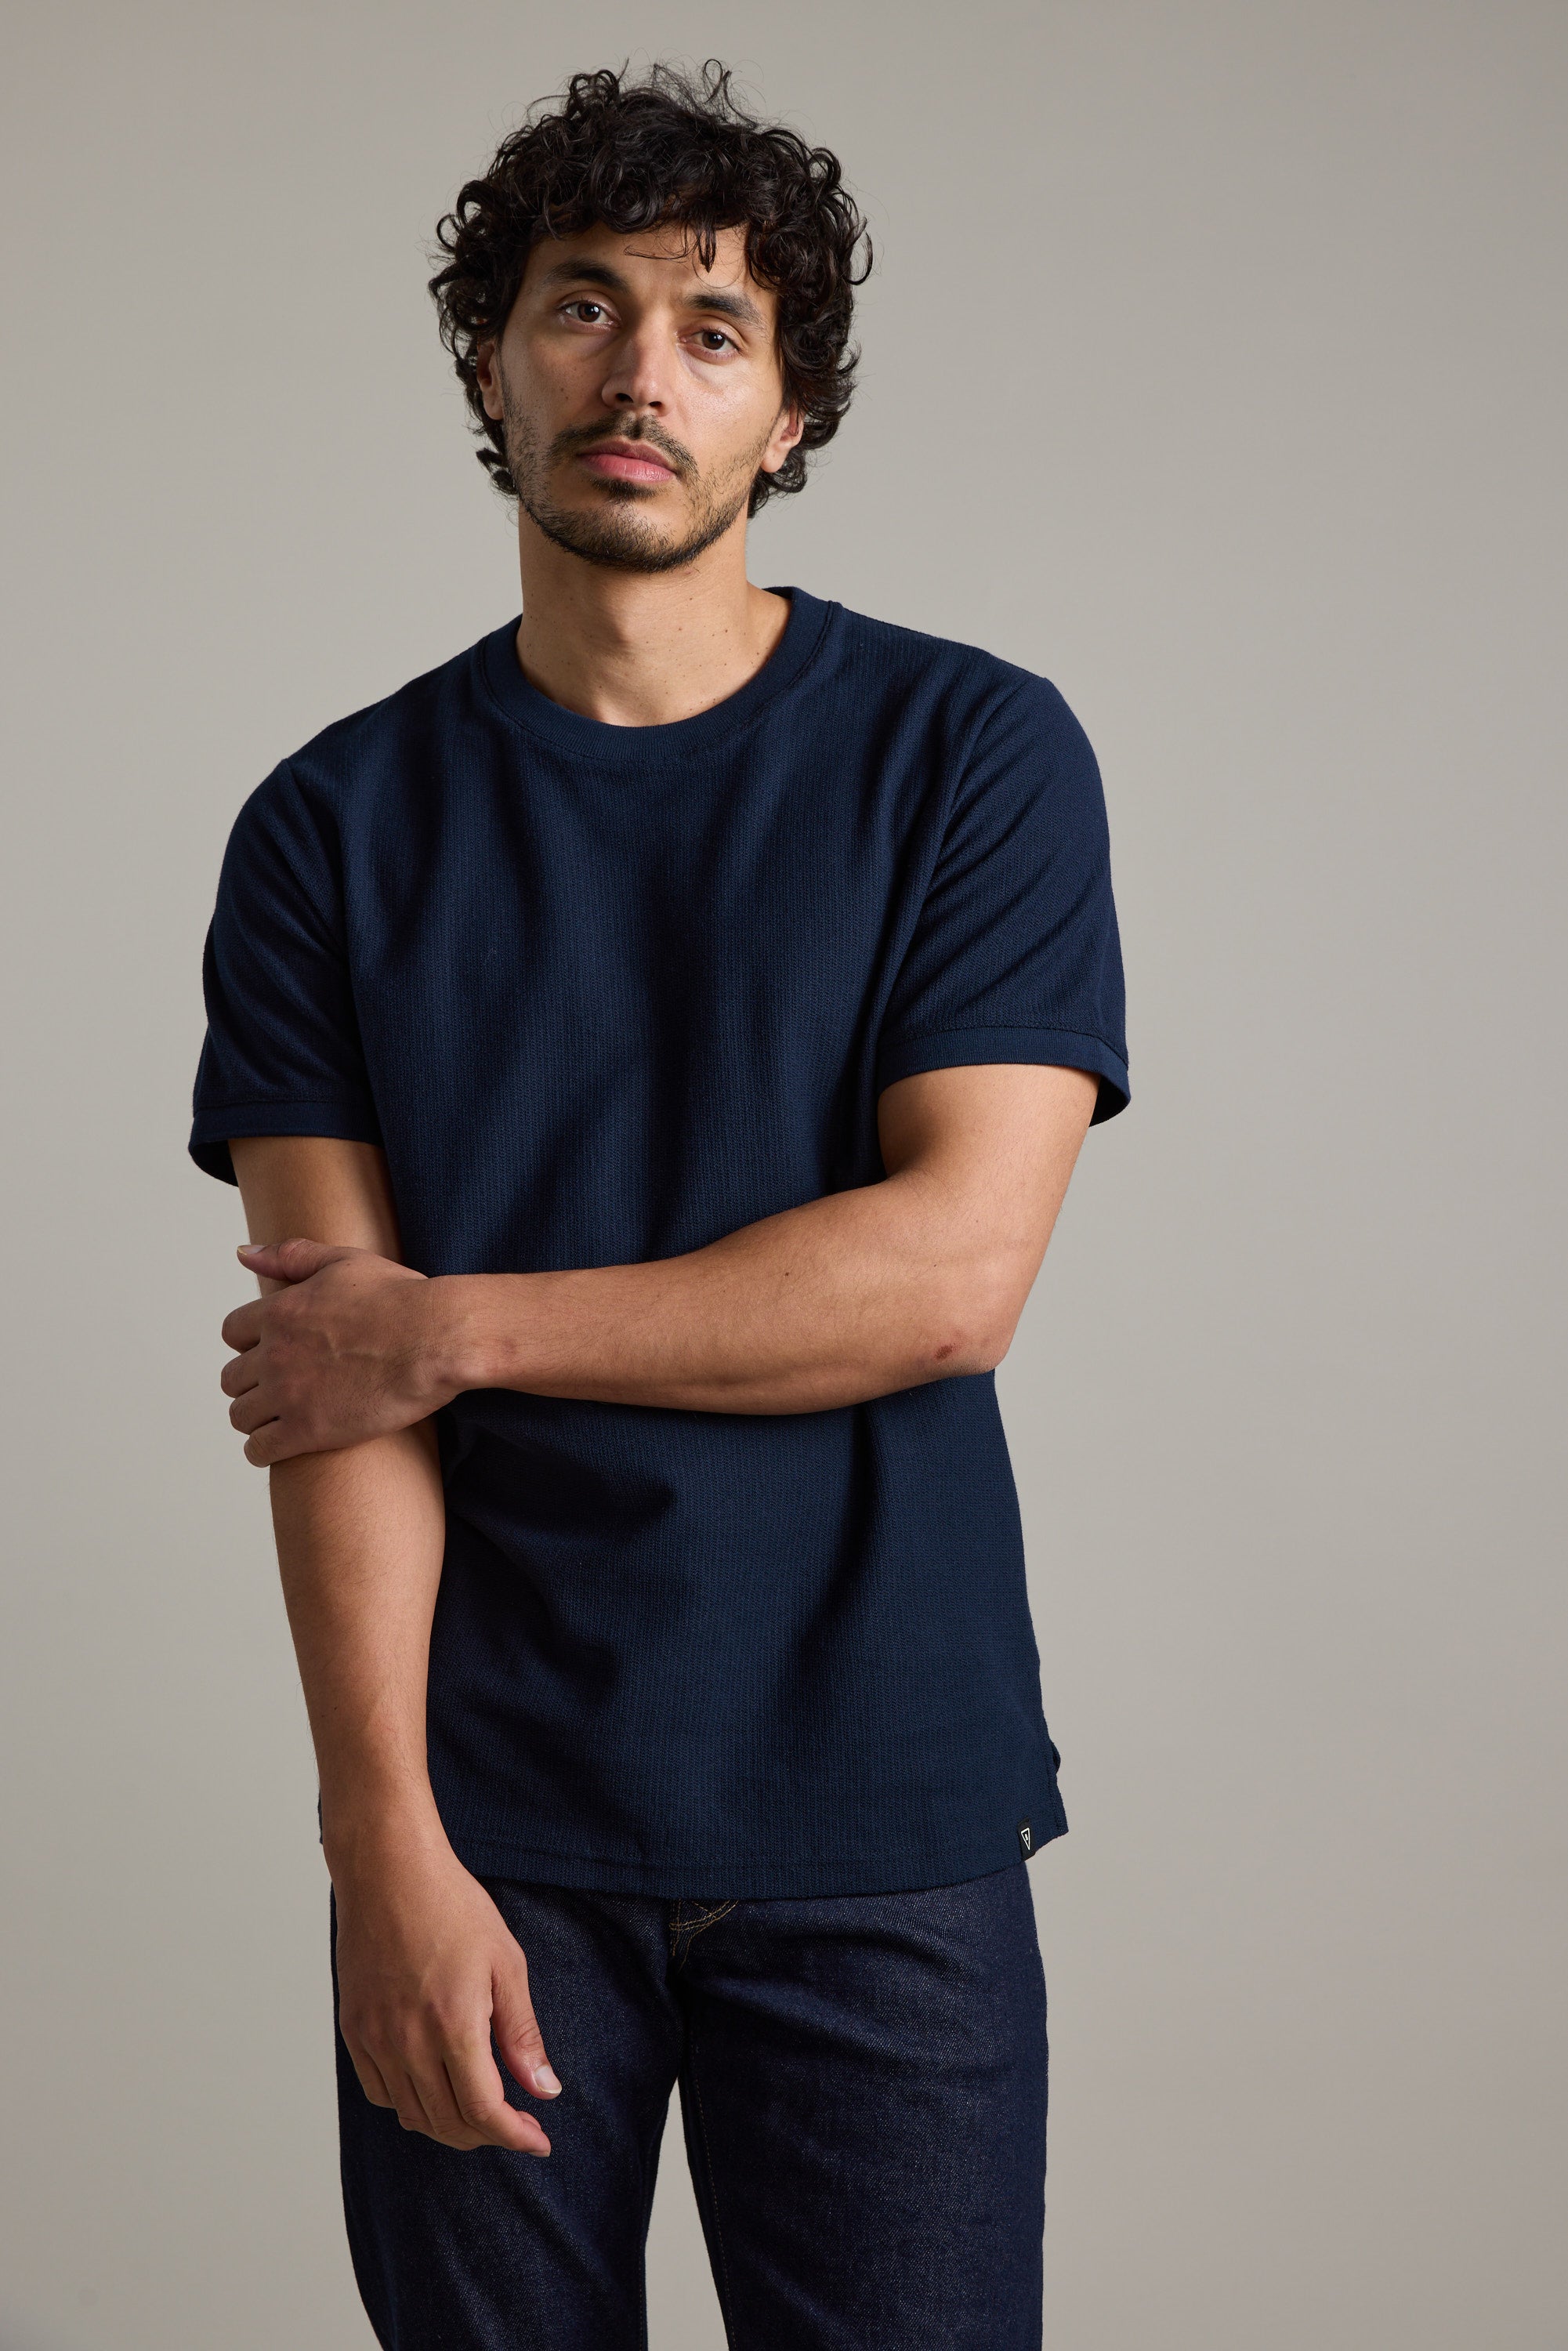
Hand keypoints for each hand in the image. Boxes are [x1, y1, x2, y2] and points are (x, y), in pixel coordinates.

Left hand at [221, 1239, 452, 1464]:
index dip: (249, 1344)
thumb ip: (290, 1255)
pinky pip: (259, 1449)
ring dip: (256, 1418)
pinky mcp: (307, 1431)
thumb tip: (242, 1253)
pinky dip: (262, 1450)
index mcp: (279, 1312)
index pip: (233, 1333)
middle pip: (232, 1378)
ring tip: (279, 1420)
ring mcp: (287, 1394)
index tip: (270, 1352)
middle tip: (278, 1390)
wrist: (436, 1339)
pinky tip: (281, 1446)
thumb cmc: (400, 1298)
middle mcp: (274, 1353)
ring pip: (241, 1416)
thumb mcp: (344, 1261)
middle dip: (251, 1384)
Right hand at [333, 1828, 560, 2154]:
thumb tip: (544, 2090)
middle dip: (488, 2134)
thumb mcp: (505, 1964)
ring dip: (450, 2125)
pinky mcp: (353, 2031)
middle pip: (449, 2122)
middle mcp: (409, 2042)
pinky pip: (380, 2093)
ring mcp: (375, 2039)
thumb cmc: (451, 1907)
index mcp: (454, 2025)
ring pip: (412, 2115)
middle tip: (515, 2123)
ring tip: (478, 2109)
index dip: (514, 2135)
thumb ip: (522, 2034)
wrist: (389, 1872)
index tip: (538, 2141)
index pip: (484, 2111)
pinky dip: (409, 2104)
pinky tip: (432, 2086)